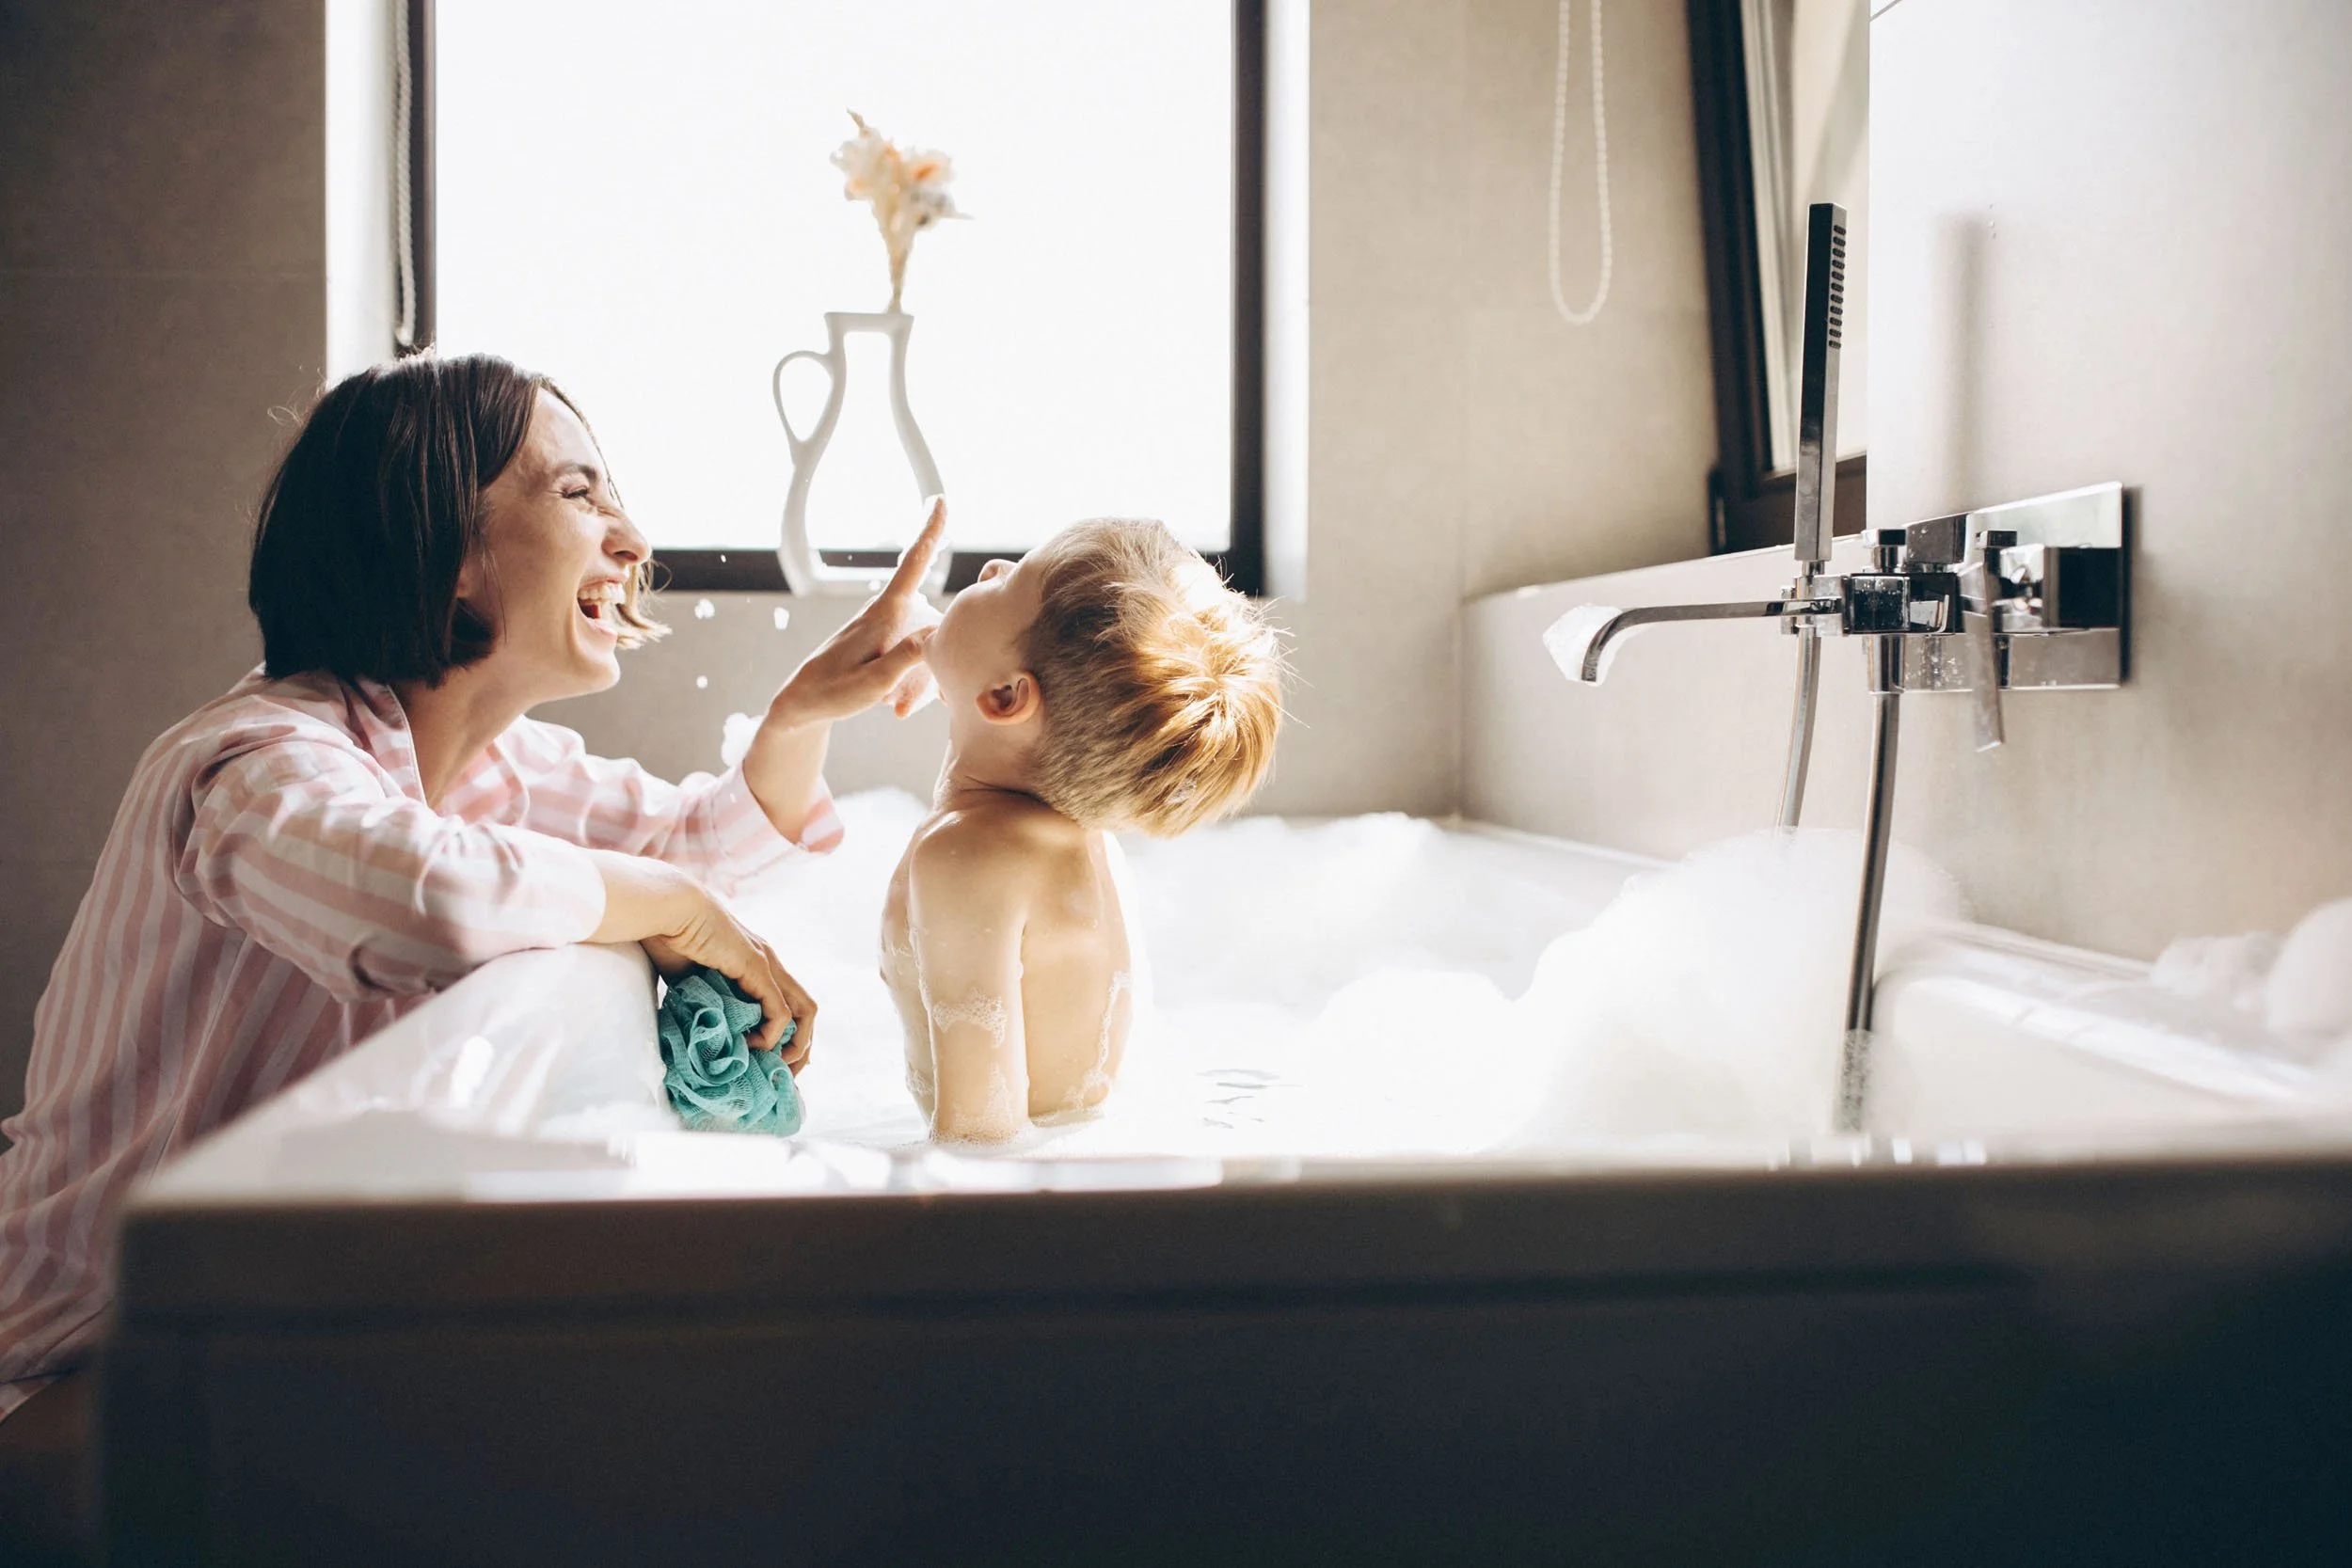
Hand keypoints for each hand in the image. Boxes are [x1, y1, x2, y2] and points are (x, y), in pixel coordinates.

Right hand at [642, 885, 817, 1068]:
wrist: (666, 910)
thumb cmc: (669, 940)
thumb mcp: (691, 982)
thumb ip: (704, 1003)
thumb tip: (700, 1034)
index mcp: (756, 966)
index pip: (789, 1006)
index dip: (786, 1037)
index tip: (770, 1063)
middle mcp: (770, 964)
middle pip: (807, 1011)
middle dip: (800, 1048)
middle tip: (781, 1075)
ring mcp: (767, 963)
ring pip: (805, 1011)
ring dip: (795, 1045)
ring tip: (771, 1066)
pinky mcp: (756, 966)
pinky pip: (779, 1010)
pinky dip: (772, 1034)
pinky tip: (752, 1045)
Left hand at [773, 497, 948, 726]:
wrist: (800, 706)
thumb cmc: (831, 694)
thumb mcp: (870, 683)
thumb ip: (905, 660)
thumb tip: (936, 633)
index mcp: (882, 616)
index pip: (912, 565)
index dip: (928, 532)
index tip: (938, 499)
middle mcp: (887, 617)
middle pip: (934, 626)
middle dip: (932, 664)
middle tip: (901, 704)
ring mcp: (888, 633)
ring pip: (927, 650)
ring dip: (920, 684)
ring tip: (892, 710)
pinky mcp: (886, 649)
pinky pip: (916, 663)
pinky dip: (913, 687)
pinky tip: (894, 707)